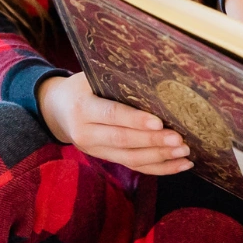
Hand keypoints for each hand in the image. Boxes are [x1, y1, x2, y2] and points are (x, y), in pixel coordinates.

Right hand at [37, 72, 191, 173]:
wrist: (58, 109)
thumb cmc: (83, 86)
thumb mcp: (92, 76)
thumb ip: (117, 78)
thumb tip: (156, 74)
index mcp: (82, 108)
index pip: (112, 115)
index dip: (135, 120)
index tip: (159, 123)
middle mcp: (85, 134)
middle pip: (123, 141)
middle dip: (154, 142)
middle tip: (180, 140)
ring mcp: (94, 150)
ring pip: (130, 158)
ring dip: (160, 157)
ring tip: (185, 153)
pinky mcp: (105, 158)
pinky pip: (133, 166)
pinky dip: (159, 168)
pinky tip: (179, 164)